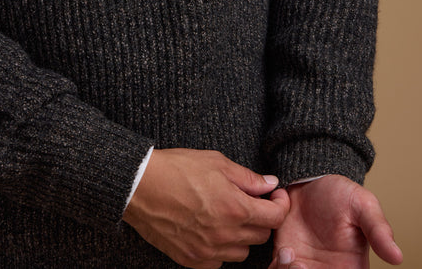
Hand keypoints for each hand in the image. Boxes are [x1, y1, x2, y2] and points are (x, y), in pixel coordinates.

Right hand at [123, 148, 290, 268]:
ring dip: (242, 236)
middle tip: (251, 201)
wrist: (141, 187)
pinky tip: (212, 230)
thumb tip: (270, 184)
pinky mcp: (192, 260)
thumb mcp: (217, 162)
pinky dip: (221, 249)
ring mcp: (208, 251)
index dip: (280, 204)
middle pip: (261, 235)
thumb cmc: (178, 169)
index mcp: (235, 208)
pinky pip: (219, 262)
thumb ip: (248, 178)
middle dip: (261, 217)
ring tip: (229, 215)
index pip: (275, 217)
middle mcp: (225, 235)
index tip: (274, 195)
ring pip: (242, 252)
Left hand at [269, 175, 401, 268]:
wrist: (309, 178)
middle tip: (304, 267)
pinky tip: (286, 251)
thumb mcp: (363, 205)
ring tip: (293, 257)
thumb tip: (398, 257)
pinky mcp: (284, 259)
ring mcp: (304, 267)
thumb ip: (379, 231)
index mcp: (351, 268)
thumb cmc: (340, 192)